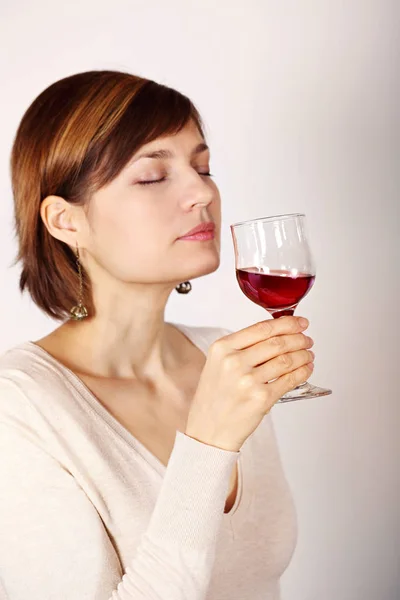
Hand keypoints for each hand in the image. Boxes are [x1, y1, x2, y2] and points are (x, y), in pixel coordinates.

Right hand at [185, 316, 313, 451]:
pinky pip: (289, 380)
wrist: (208, 430)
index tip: (300, 323)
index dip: (287, 323)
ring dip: (303, 355)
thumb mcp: (217, 364)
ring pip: (286, 360)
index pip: (261, 328)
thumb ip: (241, 348)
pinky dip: (302, 372)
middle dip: (298, 339)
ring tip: (308, 355)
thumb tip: (276, 335)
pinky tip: (306, 369)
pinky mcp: (261, 398)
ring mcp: (248, 381)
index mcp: (222, 348)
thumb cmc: (214, 398)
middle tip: (307, 340)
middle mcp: (234, 362)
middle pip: (277, 342)